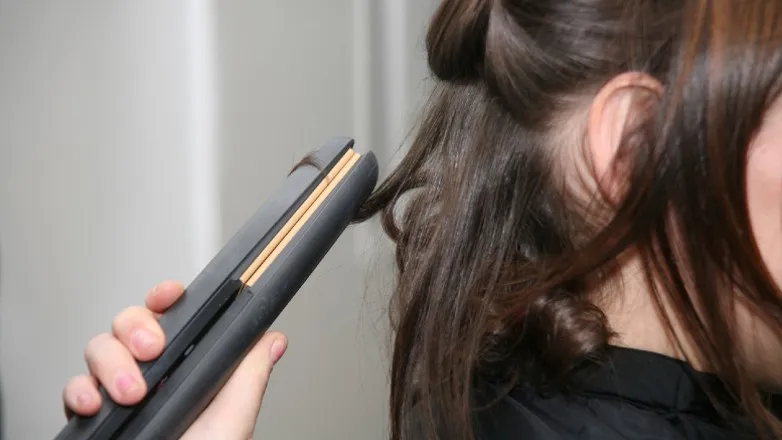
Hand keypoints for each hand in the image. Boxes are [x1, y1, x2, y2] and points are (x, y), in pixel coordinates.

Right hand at [62, 281, 287, 438]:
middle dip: (136, 327)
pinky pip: (73, 388)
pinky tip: (96, 405)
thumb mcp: (233, 419)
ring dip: (112, 364)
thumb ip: (249, 375)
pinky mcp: (94, 416)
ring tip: (132, 394)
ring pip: (99, 349)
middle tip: (153, 350)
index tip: (171, 295)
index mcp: (188, 368)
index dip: (166, 298)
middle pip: (129, 323)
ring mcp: (118, 393)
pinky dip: (79, 391)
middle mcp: (152, 376)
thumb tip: (273, 338)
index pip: (172, 317)